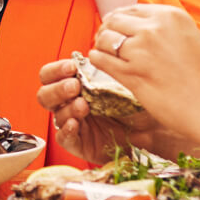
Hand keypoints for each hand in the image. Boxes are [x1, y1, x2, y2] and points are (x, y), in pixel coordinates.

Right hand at [36, 58, 153, 162]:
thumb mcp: (120, 81)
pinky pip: (64, 138)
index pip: (50, 75)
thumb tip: (92, 55)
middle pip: (45, 95)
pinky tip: (76, 124)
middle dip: (57, 89)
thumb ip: (102, 70)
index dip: (55, 70)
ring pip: (55, 115)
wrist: (154, 129)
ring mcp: (73, 124)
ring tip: (83, 106)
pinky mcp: (79, 144)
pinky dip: (67, 130)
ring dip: (67, 108)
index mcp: (75, 85)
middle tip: (75, 86)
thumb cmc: (136, 102)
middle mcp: (70, 104)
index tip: (71, 66)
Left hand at [90, 4, 199, 152]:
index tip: (115, 26)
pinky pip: (101, 60)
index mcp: (170, 16)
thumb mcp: (191, 37)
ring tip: (102, 52)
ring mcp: (141, 51)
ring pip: (105, 39)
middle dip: (107, 30)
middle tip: (104, 40)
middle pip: (114, 21)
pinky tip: (99, 63)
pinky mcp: (131, 74)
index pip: (132, 9)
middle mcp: (153, 29)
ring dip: (100, 45)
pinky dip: (96, 59)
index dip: (120, 19)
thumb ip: (165, 29)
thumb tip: (140, 28)